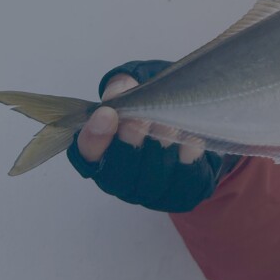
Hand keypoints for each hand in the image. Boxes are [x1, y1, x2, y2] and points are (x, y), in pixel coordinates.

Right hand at [67, 60, 228, 210]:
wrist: (187, 121)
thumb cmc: (152, 104)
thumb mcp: (134, 89)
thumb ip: (123, 87)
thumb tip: (120, 87)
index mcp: (100, 153)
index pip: (87, 154)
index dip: (94, 137)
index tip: (106, 114)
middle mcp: (121, 178)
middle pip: (119, 172)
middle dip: (129, 144)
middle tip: (139, 119)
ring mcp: (151, 190)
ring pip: (152, 178)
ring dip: (160, 148)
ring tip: (169, 125)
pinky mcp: (181, 191)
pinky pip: (184, 181)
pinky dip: (189, 159)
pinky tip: (192, 140)